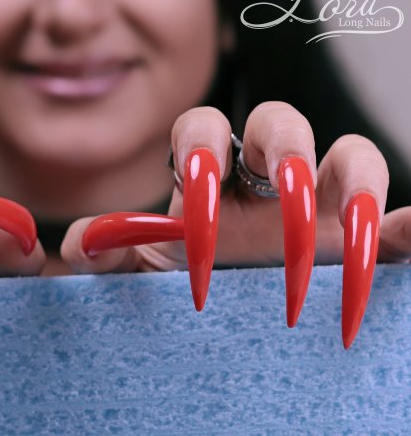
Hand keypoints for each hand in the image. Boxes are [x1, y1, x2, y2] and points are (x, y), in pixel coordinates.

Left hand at [61, 101, 396, 347]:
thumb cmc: (176, 294)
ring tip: (346, 215)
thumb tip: (81, 241)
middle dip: (279, 144)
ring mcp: (317, 204)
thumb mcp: (137, 276)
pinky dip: (407, 222)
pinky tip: (409, 235)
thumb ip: (104, 256)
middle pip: (278, 123)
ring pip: (347, 155)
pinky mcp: (359, 238)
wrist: (219, 336)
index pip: (203, 128)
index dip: (202, 148)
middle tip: (280, 186)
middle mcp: (262, 179)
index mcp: (207, 178)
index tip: (198, 199)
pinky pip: (393, 216)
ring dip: (351, 175)